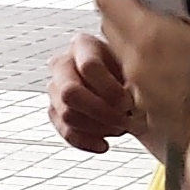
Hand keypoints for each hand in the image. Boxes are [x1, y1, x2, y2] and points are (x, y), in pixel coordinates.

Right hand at [47, 34, 137, 155]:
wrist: (121, 85)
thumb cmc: (128, 72)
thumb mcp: (134, 67)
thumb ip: (132, 77)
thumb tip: (134, 95)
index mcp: (83, 45)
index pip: (89, 67)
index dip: (110, 89)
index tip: (128, 103)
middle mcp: (63, 64)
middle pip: (70, 93)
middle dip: (101, 112)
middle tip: (125, 120)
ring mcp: (55, 89)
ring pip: (67, 115)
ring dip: (98, 128)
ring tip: (120, 128)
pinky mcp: (55, 111)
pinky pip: (65, 132)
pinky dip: (86, 142)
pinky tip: (104, 144)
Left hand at [87, 0, 189, 153]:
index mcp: (150, 37)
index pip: (106, 0)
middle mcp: (137, 65)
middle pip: (110, 26)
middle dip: (121, 8)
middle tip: (144, 0)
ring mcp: (140, 91)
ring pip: (122, 55)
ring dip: (133, 39)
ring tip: (165, 35)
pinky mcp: (149, 110)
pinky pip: (135, 80)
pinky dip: (145, 67)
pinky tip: (172, 66)